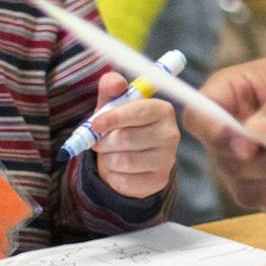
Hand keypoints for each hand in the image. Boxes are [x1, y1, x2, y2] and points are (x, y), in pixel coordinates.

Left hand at [86, 71, 179, 199]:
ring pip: (123, 161)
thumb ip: (112, 86)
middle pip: (127, 139)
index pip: (138, 112)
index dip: (113, 118)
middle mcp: (171, 134)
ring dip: (107, 159)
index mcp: (162, 110)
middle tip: (97, 142)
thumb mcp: (113, 102)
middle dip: (104, 142)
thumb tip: (116, 83)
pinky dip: (113, 177)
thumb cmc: (120, 124)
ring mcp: (168, 159)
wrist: (128, 156)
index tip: (94, 124)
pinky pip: (125, 181)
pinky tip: (118, 170)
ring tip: (109, 154)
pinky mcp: (159, 181)